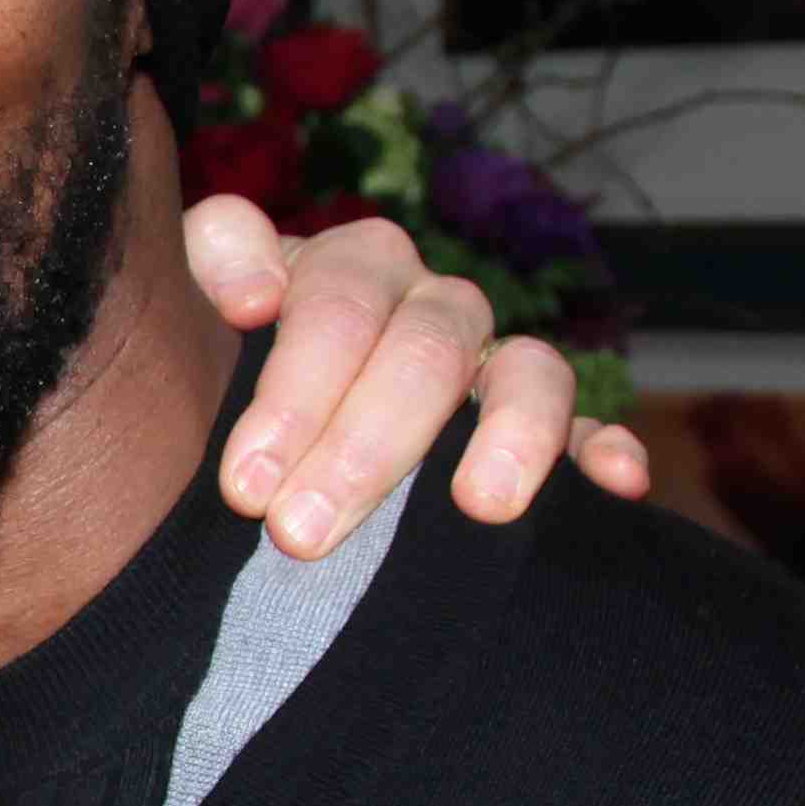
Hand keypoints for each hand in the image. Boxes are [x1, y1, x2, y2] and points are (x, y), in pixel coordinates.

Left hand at [181, 197, 649, 556]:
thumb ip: (204, 272)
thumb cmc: (224, 384)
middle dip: (360, 446)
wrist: (270, 449)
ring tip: (480, 506)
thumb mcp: (191, 324)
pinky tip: (613, 482)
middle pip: (418, 350)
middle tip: (296, 533)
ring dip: (508, 434)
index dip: (293, 379)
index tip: (244, 478)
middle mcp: (423, 306)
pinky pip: (591, 427)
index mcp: (342, 272)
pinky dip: (605, 448)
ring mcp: (491, 364)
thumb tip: (252, 291)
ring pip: (525, 369)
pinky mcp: (547, 429)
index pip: (331, 299)